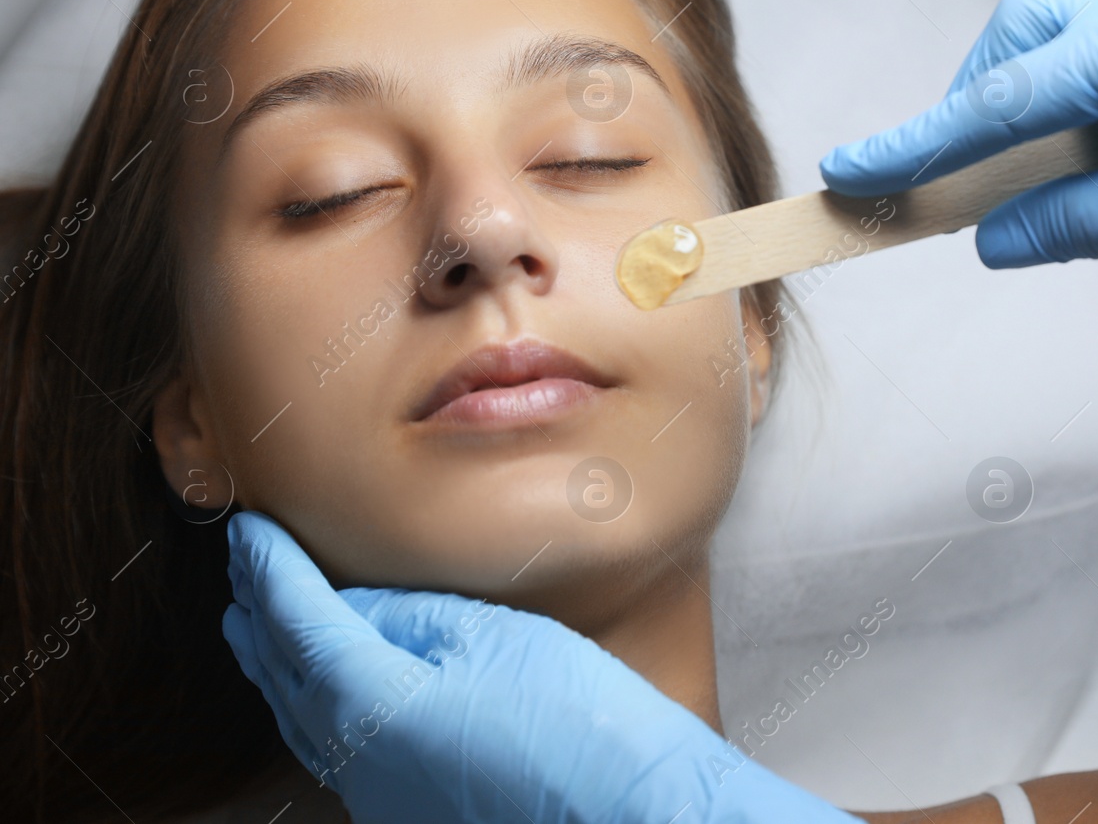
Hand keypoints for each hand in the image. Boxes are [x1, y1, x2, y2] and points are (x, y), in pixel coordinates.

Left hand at [223, 511, 860, 823]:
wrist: (625, 812)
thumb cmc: (572, 722)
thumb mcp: (490, 637)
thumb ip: (411, 615)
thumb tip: (357, 605)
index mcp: (367, 700)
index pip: (295, 618)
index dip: (269, 567)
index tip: (251, 527)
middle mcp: (355, 755)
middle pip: (283, 672)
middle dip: (260, 612)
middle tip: (246, 564)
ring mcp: (379, 791)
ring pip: (299, 717)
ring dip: (276, 662)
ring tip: (260, 626)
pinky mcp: (409, 808)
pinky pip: (331, 747)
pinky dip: (309, 702)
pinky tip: (328, 693)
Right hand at [819, 0, 1097, 314]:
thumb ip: (1077, 219)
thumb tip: (994, 236)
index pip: (1016, 91)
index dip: (928, 140)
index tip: (859, 168)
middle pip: (1034, 33)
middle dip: (983, 106)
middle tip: (954, 186)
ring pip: (1084, 40)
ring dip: (1043, 110)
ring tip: (1033, 189)